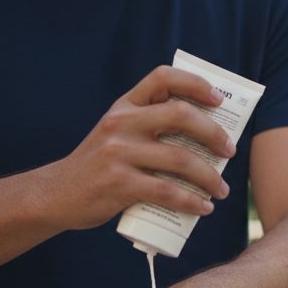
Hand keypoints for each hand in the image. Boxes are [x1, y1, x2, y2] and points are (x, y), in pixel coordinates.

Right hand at [41, 65, 236, 230]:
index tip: (218, 99)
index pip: (162, 78)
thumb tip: (203, 136)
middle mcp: (121, 123)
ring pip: (180, 159)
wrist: (57, 194)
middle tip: (230, 152)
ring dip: (210, 177)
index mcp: (124, 106)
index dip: (195, 83)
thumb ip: (146, 126)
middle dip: (214, 134)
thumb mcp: (115, 134)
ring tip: (222, 190)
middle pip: (181, 115)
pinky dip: (192, 202)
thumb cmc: (99, 166)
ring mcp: (119, 153)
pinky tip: (203, 208)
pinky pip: (167, 191)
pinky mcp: (119, 184)